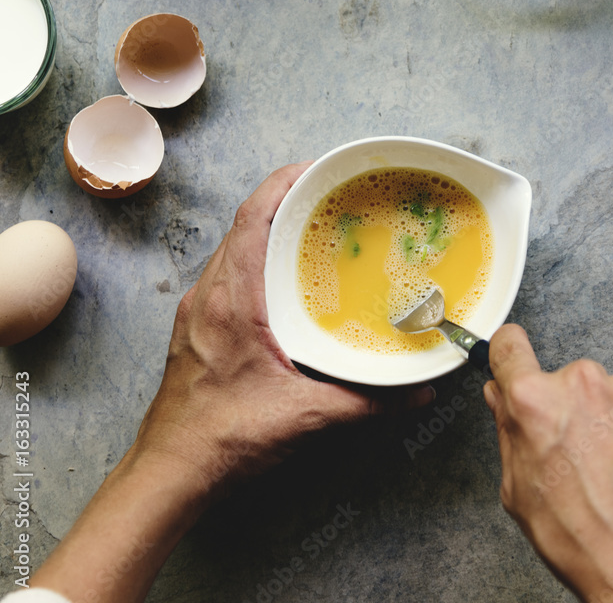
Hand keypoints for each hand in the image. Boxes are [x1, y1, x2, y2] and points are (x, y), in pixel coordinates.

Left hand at [31, 163, 433, 602]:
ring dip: (268, 231)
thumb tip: (418, 394)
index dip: (283, 183)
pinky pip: (227, 274)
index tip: (316, 168)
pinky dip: (254, 259)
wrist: (170, 470)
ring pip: (233, 249)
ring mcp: (197, 309)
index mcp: (232, 299)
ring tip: (310, 229)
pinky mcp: (195, 327)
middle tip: (328, 196)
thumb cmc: (224, 437)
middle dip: (284, 201)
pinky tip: (281, 281)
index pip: (253, 218)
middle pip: (244, 225)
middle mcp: (209, 294)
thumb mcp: (303, 416)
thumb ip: (365, 402)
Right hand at [483, 324, 612, 602]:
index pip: (509, 346)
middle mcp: (581, 383)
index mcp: (534, 402)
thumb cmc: (584, 537)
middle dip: (573, 407)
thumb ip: (508, 431)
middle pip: (569, 379)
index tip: (514, 357)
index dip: (509, 355)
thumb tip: (501, 397)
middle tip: (584, 453)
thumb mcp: (519, 490)